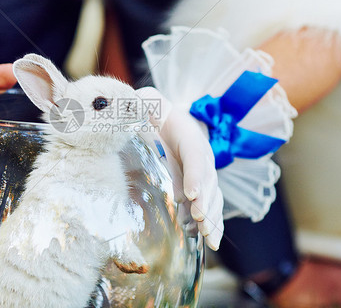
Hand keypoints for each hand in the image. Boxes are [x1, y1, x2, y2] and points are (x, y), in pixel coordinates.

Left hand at [136, 87, 223, 250]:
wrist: (166, 115)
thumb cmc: (152, 109)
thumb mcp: (145, 103)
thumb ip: (138, 106)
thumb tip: (127, 106)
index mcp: (188, 134)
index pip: (195, 156)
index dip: (195, 176)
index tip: (191, 195)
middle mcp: (201, 153)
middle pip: (208, 180)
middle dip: (207, 203)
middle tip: (202, 223)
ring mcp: (203, 169)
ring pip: (213, 194)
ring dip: (212, 216)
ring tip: (208, 237)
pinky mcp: (198, 182)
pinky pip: (207, 202)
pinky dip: (207, 219)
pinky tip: (202, 236)